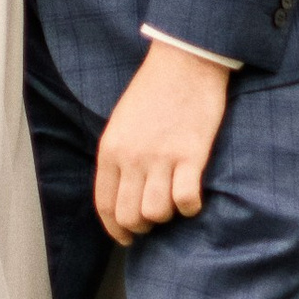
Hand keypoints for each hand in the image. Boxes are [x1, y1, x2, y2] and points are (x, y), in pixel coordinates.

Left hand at [95, 41, 230, 243]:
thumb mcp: (122, 122)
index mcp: (111, 149)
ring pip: (157, 213)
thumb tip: (123, 192)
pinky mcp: (191, 155)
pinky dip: (191, 206)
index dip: (115, 229)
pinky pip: (186, 200)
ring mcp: (161, 157)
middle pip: (129, 215)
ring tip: (174, 202)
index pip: (105, 204)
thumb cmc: (154, 90)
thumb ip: (119, 156)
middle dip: (141, 227)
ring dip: (167, 216)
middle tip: (154, 222)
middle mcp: (132, 157)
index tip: (127, 237)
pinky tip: (193, 194)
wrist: (184, 61)